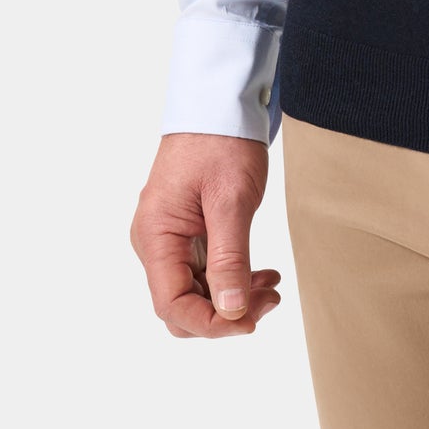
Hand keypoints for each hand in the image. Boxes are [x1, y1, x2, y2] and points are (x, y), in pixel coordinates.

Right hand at [131, 133, 281, 338]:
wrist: (220, 105)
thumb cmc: (221, 142)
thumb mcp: (231, 200)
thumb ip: (229, 257)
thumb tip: (230, 310)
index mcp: (155, 236)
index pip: (172, 305)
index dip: (210, 323)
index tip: (250, 321)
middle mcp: (155, 243)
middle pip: (181, 306)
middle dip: (224, 313)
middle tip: (269, 300)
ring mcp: (170, 239)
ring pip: (196, 292)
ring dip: (233, 297)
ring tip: (273, 286)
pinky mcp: (187, 233)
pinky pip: (205, 271)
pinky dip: (233, 278)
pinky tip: (262, 274)